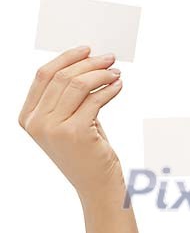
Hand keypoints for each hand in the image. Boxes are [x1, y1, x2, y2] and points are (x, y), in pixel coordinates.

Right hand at [19, 46, 123, 199]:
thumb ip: (67, 96)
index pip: (43, 75)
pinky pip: (95, 99)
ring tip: (116, 73)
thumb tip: (85, 61)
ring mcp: (53, 128)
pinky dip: (110, 89)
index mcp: (27, 116)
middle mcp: (36, 122)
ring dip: (101, 74)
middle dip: (89, 63)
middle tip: (109, 59)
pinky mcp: (75, 132)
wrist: (96, 183)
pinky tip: (118, 86)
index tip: (87, 50)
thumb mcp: (68, 120)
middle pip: (62, 77)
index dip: (66, 58)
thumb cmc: (85, 150)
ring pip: (78, 85)